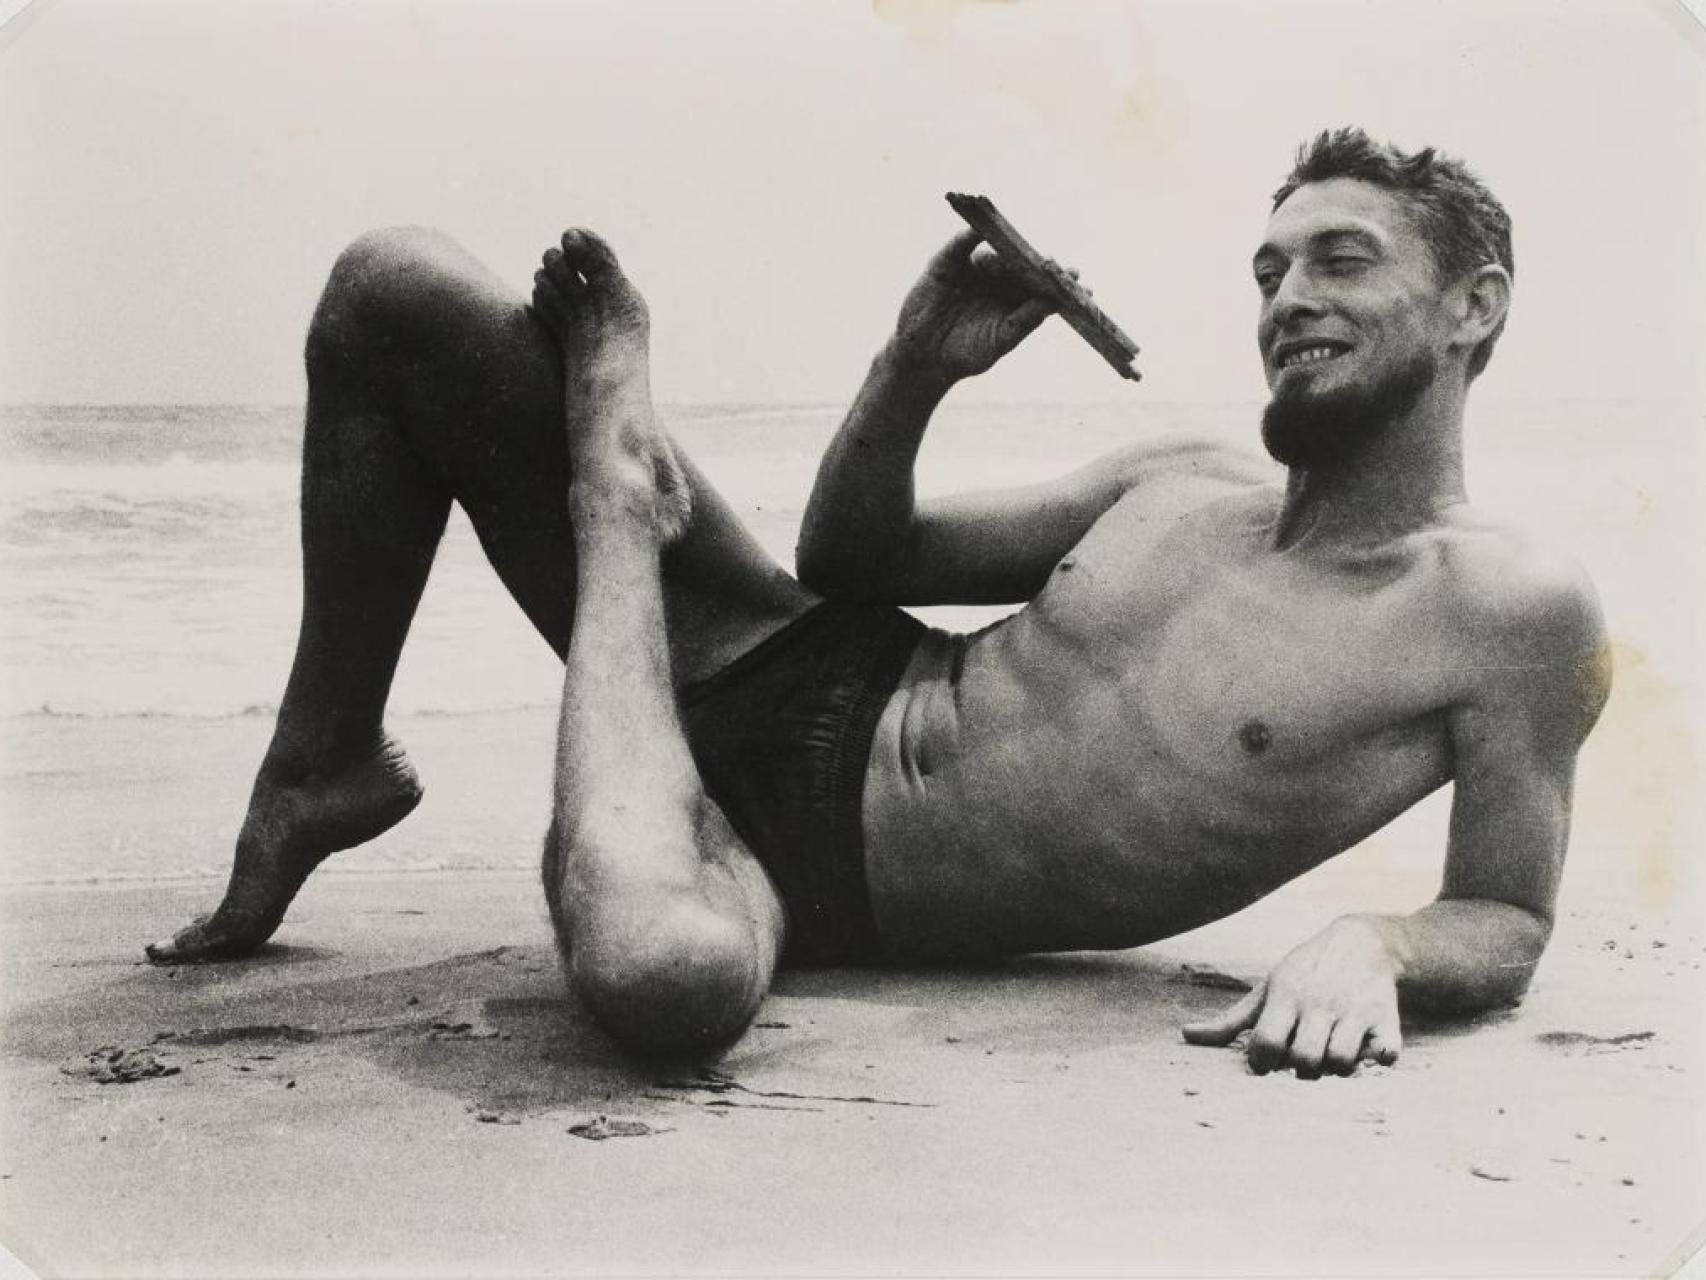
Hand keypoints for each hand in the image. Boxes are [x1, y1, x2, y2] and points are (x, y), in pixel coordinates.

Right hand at [889, 229, 1062, 384]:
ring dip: (1012, 253)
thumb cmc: (965, 353)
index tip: (1080, 284)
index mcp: (1015, 298)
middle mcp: (998, 279)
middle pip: (1023, 265)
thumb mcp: (999, 341)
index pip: (1042, 285)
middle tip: (1057, 267)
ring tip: (1025, 258)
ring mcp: (974, 268)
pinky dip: (971, 235)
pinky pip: (961, 244)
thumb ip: (1024, 322)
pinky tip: (982, 232)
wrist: (924, 359)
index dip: (1060, 283)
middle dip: (1040, 265)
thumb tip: (1052, 302)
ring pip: (997, 254)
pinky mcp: (948, 262)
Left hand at [1181, 916, 1402, 1077]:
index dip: (1261, 1062)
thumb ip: (1231, 1020)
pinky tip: (1369, 1049)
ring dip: (1335, 1068)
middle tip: (1301, 1058)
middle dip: (1299, 1069)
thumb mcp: (1267, 989)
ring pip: (1341, 1063)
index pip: (1266, 1043)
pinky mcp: (1386, 1017)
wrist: (1362, 942)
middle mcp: (1319, 1003)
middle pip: (1304, 1060)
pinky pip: (1386, 1054)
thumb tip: (1186, 1036)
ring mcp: (1354, 1011)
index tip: (1266, 1060)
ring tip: (1330, 1054)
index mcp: (1286, 996)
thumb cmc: (1304, 972)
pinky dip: (1380, 1059)